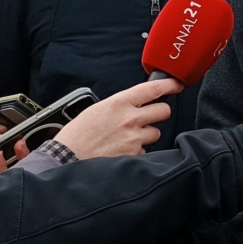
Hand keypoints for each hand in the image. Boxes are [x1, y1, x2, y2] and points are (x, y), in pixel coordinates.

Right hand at [53, 79, 180, 159]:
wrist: (66, 159)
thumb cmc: (77, 136)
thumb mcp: (97, 110)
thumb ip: (119, 106)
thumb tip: (135, 105)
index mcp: (118, 103)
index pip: (152, 88)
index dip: (169, 84)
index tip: (177, 84)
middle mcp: (129, 119)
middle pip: (163, 111)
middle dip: (159, 113)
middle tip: (149, 117)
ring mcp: (134, 138)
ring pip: (155, 133)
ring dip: (146, 135)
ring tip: (126, 138)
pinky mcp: (134, 155)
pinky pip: (145, 150)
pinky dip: (136, 151)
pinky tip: (120, 151)